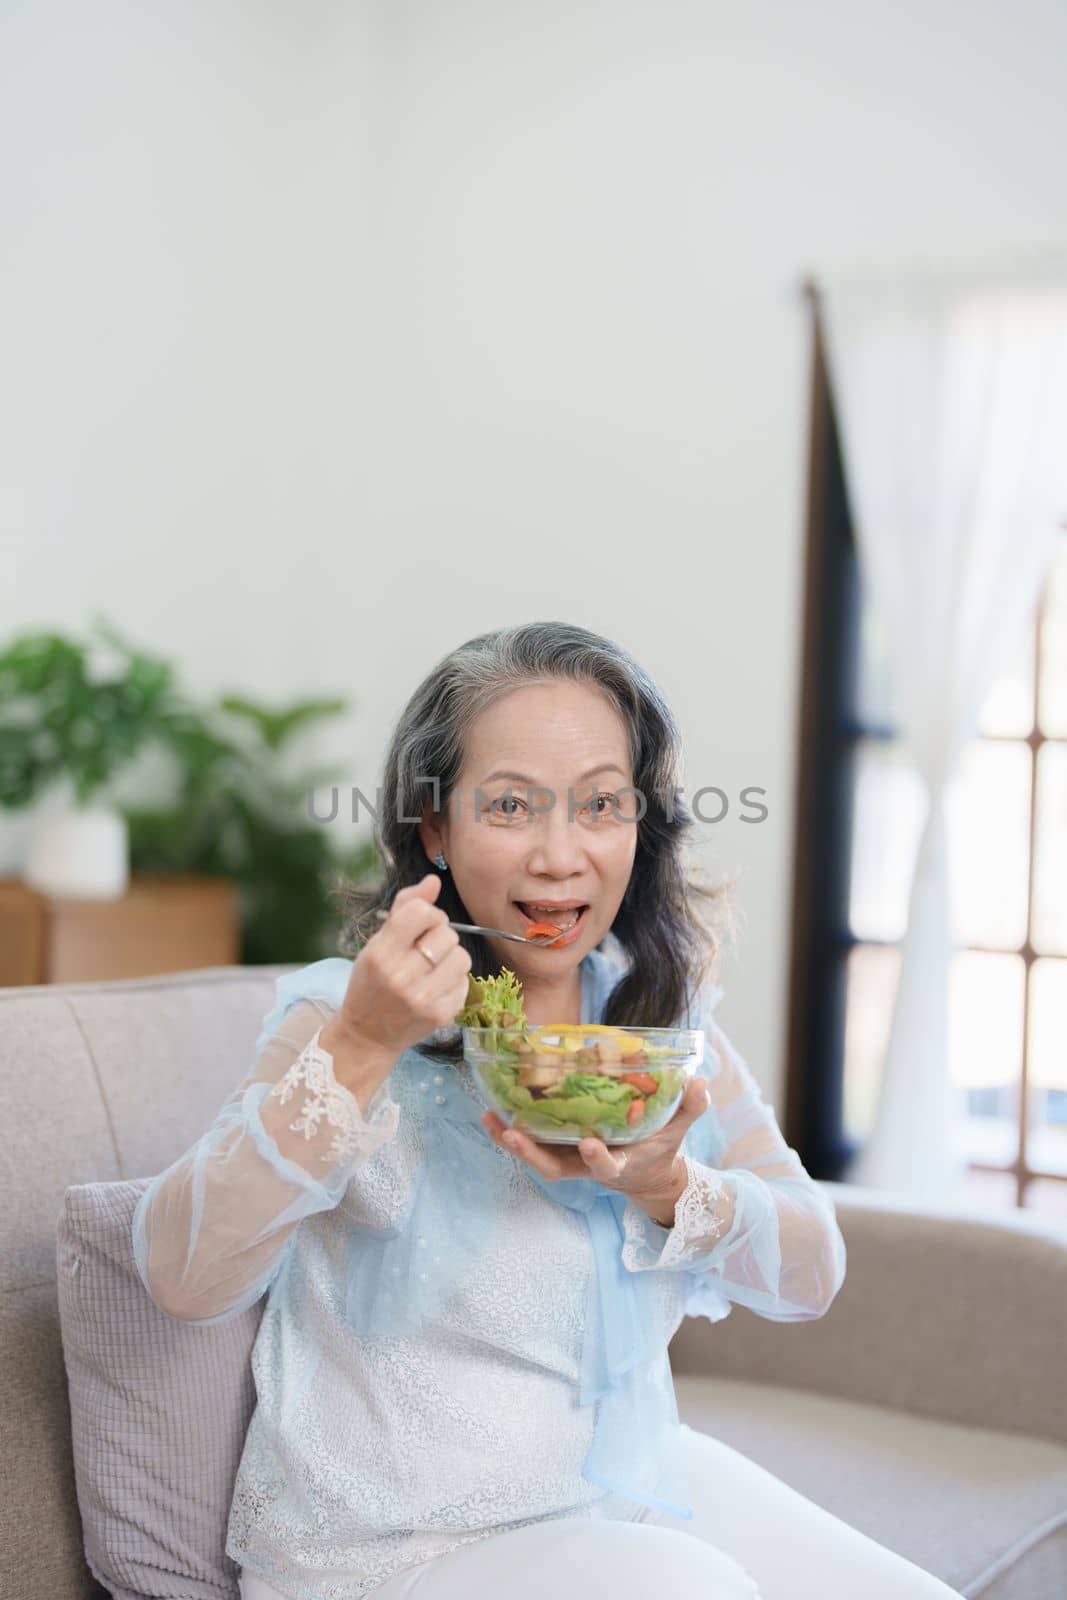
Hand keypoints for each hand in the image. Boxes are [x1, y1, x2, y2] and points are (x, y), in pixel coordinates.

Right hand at [321, 874, 471, 1070]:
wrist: (367, 1036)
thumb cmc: (371, 984)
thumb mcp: (377, 944)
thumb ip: (404, 908)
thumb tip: (433, 880)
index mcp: (380, 954)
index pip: (420, 913)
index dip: (428, 914)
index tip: (421, 926)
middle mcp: (400, 977)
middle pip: (447, 933)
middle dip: (440, 936)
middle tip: (424, 951)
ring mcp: (423, 999)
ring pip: (462, 956)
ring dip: (451, 957)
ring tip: (432, 968)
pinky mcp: (441, 1015)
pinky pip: (465, 981)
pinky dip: (454, 980)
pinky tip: (436, 988)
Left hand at [481, 1074, 711, 1225]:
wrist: (645, 1173)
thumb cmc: (659, 1148)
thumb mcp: (678, 1129)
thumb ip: (689, 1107)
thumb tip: (700, 1083)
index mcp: (620, 1163)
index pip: (607, 1166)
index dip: (597, 1158)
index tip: (589, 1144)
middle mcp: (588, 1166)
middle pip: (556, 1168)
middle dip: (533, 1154)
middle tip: (512, 1134)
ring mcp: (570, 1160)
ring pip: (537, 1157)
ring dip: (513, 1142)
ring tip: (490, 1119)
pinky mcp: (559, 1151)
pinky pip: (531, 1144)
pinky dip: (508, 1132)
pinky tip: (489, 1114)